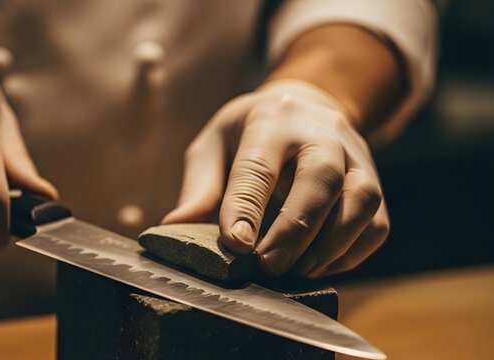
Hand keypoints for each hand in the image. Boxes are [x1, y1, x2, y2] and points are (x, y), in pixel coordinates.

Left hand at [163, 81, 389, 276]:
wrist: (304, 106)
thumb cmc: (250, 132)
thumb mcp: (214, 145)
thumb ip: (199, 185)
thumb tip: (175, 227)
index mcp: (271, 121)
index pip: (258, 165)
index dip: (246, 207)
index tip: (235, 245)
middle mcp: (321, 133)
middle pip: (321, 178)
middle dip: (295, 228)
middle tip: (268, 266)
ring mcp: (356, 156)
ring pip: (360, 200)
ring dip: (329, 245)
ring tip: (295, 271)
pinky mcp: (374, 182)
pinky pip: (376, 223)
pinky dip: (351, 253)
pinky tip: (320, 266)